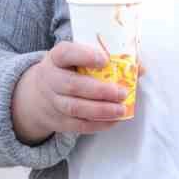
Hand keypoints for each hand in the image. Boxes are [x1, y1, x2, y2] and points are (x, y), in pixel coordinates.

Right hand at [12, 41, 136, 145]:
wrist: (38, 95)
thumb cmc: (69, 71)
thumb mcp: (79, 58)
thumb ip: (107, 59)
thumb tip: (140, 68)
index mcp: (57, 58)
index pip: (66, 53)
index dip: (85, 56)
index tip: (105, 60)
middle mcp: (51, 79)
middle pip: (73, 85)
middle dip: (100, 91)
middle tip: (122, 93)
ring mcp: (53, 101)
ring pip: (75, 108)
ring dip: (101, 110)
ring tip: (121, 109)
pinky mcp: (58, 120)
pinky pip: (78, 125)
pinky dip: (97, 125)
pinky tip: (113, 120)